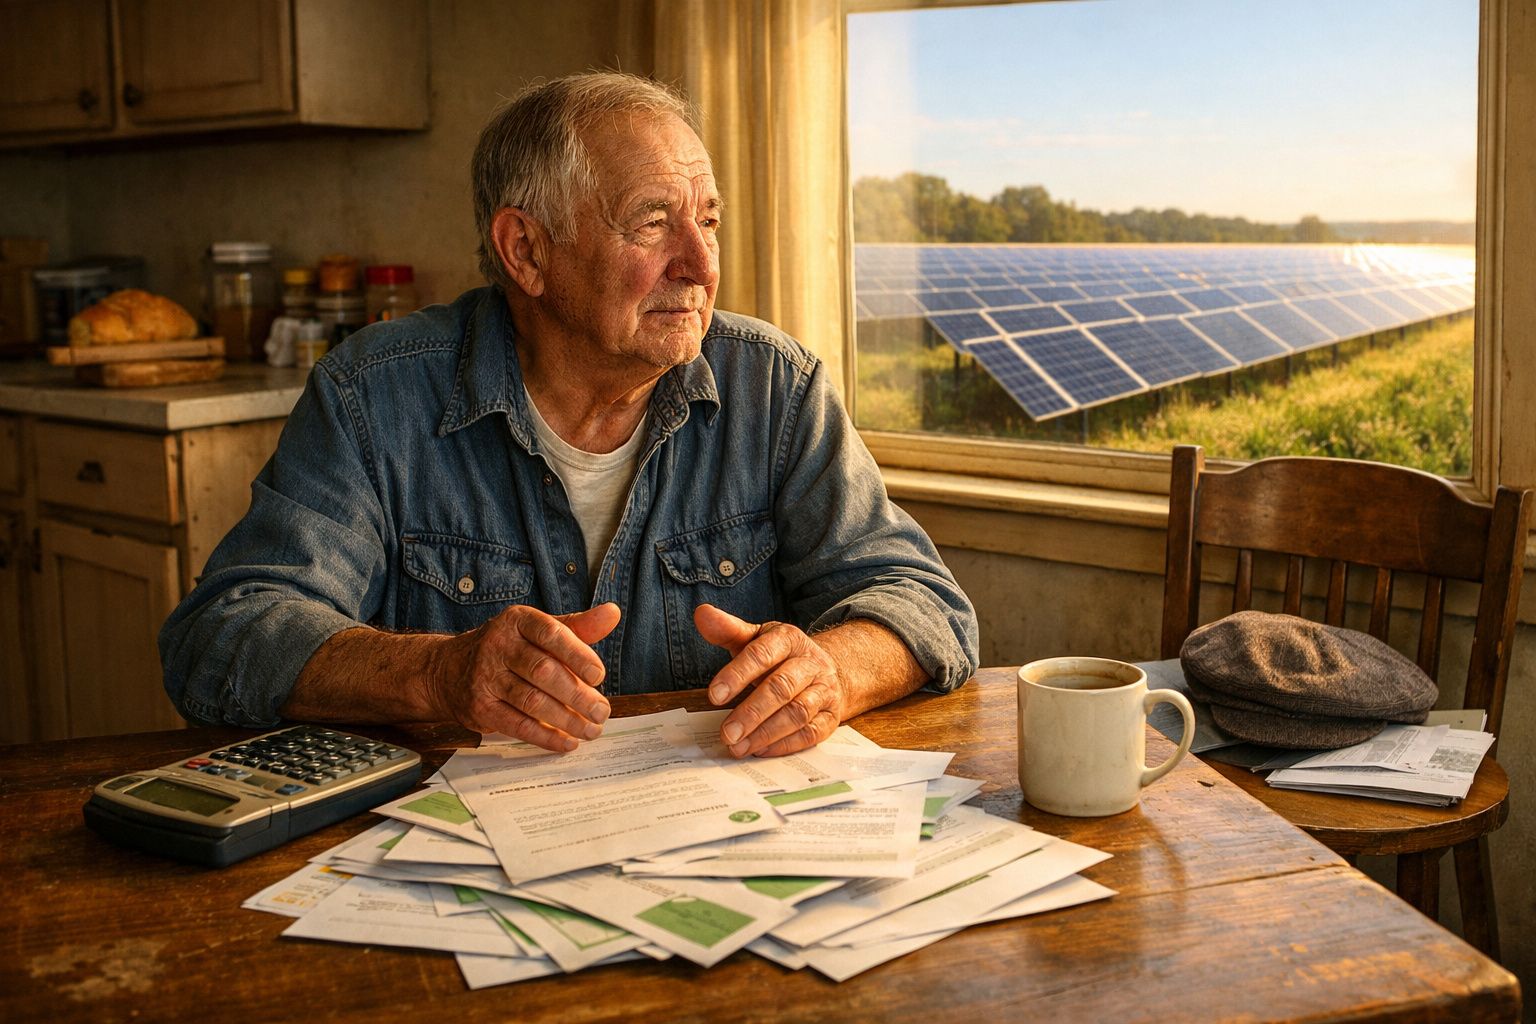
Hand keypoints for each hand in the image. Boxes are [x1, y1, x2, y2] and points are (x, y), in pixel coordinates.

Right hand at [430, 602, 619, 751]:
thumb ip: (577, 627)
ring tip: (591, 730)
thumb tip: (612, 614)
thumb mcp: (538, 630)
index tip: (599, 675)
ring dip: (566, 720)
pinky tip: (566, 742)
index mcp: (517, 621)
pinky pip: (517, 724)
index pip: (550, 633)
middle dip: (577, 695)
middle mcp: (498, 645)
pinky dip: (545, 736)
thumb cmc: (508, 649)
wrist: (449, 669)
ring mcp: (485, 676)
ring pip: (531, 701)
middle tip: (602, 712)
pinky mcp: (480, 707)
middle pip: (543, 671)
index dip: (577, 654)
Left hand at [694, 603, 847, 757]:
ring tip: (739, 747)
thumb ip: (728, 630)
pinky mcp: (831, 716)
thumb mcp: (756, 639)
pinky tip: (761, 751)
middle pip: (781, 687)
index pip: (762, 655)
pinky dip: (786, 744)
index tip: (713, 696)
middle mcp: (811, 663)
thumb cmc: (780, 657)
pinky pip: (811, 733)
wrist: (825, 670)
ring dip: (766, 733)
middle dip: (752, 712)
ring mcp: (825, 690)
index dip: (737, 675)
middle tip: (727, 733)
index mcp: (789, 639)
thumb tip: (701, 614)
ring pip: (798, 712)